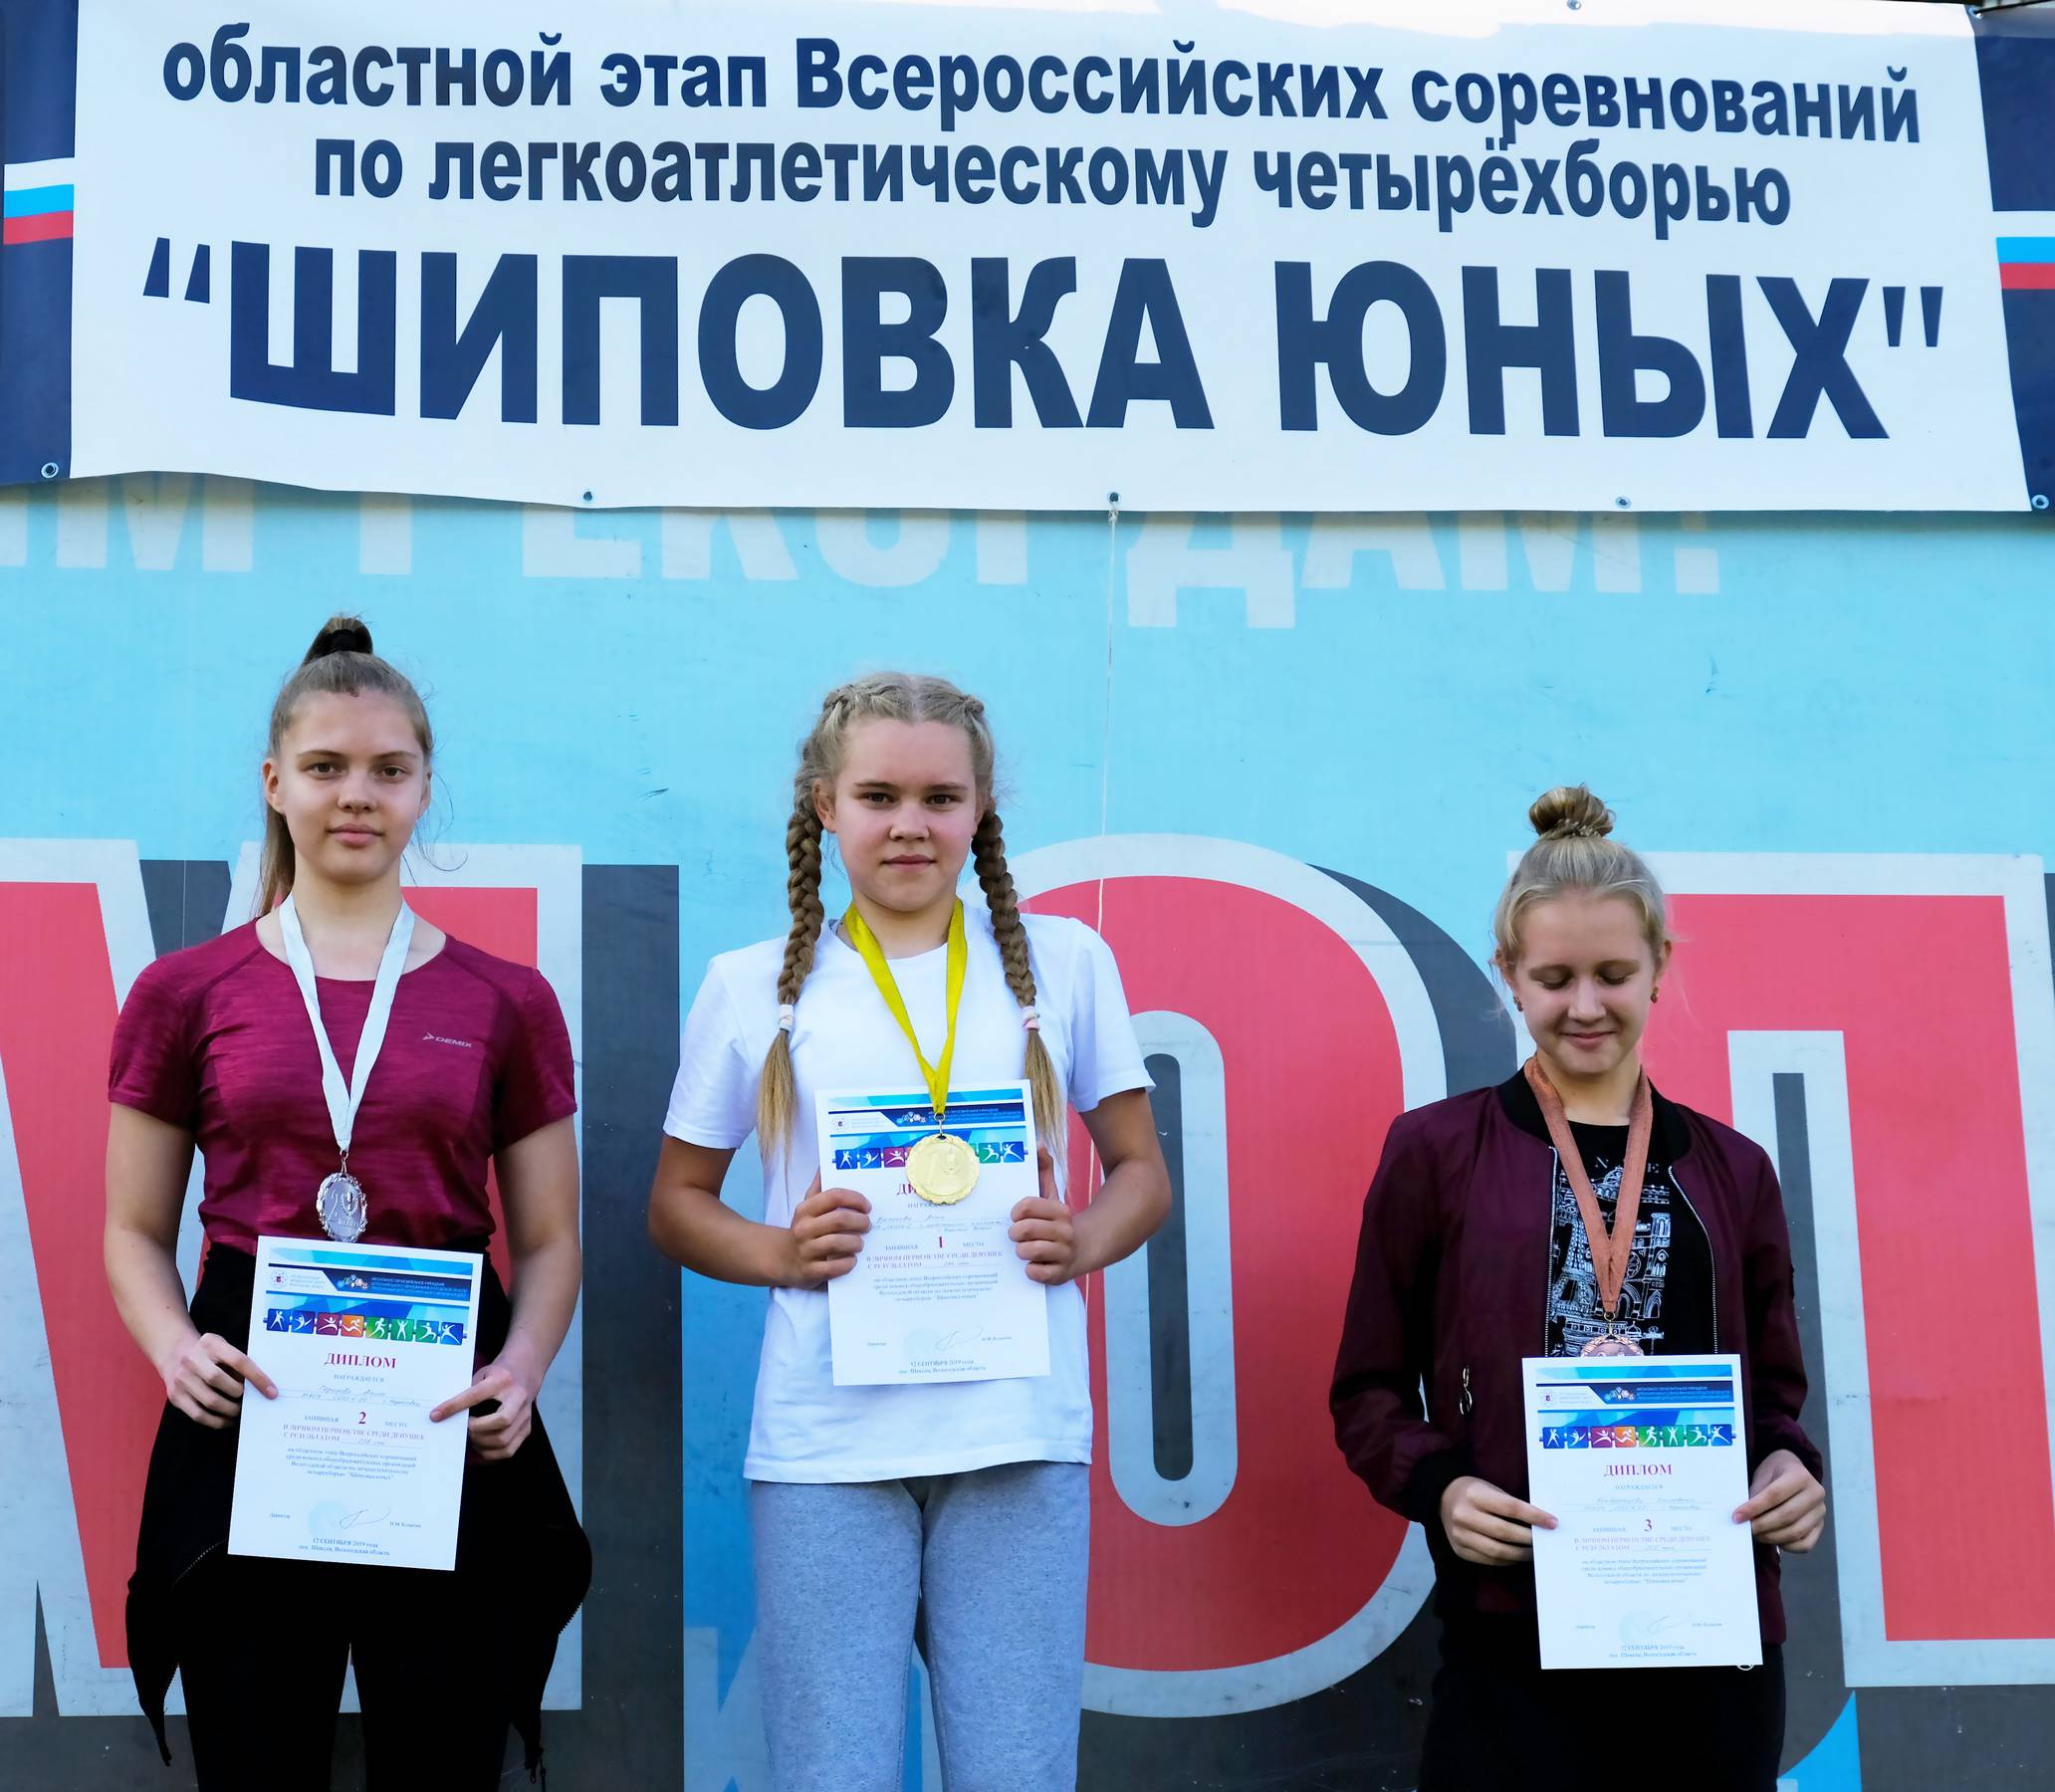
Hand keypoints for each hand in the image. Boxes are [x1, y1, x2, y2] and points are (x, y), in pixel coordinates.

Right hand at [160, 1330, 275, 1428]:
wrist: (174, 1353)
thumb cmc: (208, 1352)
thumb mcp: (222, 1346)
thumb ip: (238, 1362)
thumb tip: (261, 1387)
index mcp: (210, 1343)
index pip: (238, 1360)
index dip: (257, 1377)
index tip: (272, 1391)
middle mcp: (192, 1359)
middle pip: (219, 1380)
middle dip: (239, 1394)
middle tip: (250, 1401)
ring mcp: (181, 1379)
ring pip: (209, 1401)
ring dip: (230, 1410)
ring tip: (240, 1412)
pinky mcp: (175, 1396)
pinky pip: (198, 1415)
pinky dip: (216, 1421)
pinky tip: (227, 1420)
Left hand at [432, 1359, 535, 1460]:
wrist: (524, 1373)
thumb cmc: (497, 1375)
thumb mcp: (482, 1374)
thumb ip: (466, 1391)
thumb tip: (440, 1413)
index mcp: (502, 1379)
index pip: (476, 1395)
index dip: (455, 1406)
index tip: (435, 1415)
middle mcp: (518, 1397)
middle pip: (502, 1421)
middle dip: (477, 1430)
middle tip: (464, 1429)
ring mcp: (526, 1415)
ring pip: (504, 1439)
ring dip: (481, 1443)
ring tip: (471, 1437)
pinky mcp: (527, 1428)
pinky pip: (508, 1450)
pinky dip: (490, 1453)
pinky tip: (481, 1445)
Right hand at [787, 1173, 869, 1285]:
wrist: (783, 1259)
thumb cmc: (804, 1229)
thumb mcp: (807, 1206)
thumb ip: (819, 1186)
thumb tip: (825, 1163)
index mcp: (805, 1210)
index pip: (834, 1196)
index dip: (855, 1199)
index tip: (867, 1206)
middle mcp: (804, 1228)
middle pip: (840, 1219)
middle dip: (860, 1222)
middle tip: (868, 1225)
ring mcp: (806, 1250)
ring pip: (839, 1243)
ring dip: (856, 1243)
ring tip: (860, 1243)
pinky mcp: (810, 1271)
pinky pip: (835, 1267)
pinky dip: (848, 1263)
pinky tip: (852, 1260)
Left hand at [1010, 1147, 1078, 1285]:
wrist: (1082, 1249)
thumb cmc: (1056, 1221)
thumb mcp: (1051, 1196)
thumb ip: (1044, 1170)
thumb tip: (1038, 1144)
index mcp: (1060, 1210)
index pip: (1027, 1206)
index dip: (1015, 1212)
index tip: (1015, 1217)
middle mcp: (1064, 1231)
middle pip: (1023, 1230)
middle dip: (1014, 1234)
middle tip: (1016, 1235)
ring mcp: (1063, 1254)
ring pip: (1027, 1252)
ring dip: (1020, 1252)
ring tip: (1023, 1250)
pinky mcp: (1060, 1275)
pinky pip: (1036, 1273)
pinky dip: (1030, 1271)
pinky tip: (1033, 1266)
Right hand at [1440, 1475, 1556, 1564]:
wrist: (1442, 1497)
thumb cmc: (1475, 1492)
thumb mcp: (1490, 1489)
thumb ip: (1511, 1505)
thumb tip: (1541, 1523)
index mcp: (1475, 1495)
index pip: (1510, 1507)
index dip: (1534, 1516)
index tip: (1553, 1522)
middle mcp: (1464, 1515)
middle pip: (1504, 1532)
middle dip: (1528, 1538)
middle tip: (1544, 1541)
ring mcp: (1460, 1535)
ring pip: (1496, 1551)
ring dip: (1520, 1554)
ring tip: (1532, 1552)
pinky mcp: (1459, 1550)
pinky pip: (1488, 1560)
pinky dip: (1506, 1560)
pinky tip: (1516, 1556)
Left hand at [1735, 1448, 1825, 1550]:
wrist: (1790, 1472)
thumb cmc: (1773, 1474)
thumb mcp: (1762, 1476)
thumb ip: (1756, 1495)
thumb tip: (1743, 1519)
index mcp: (1800, 1475)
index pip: (1774, 1495)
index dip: (1754, 1508)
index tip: (1737, 1517)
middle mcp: (1815, 1493)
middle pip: (1787, 1515)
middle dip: (1762, 1525)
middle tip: (1746, 1529)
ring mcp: (1820, 1511)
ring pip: (1796, 1532)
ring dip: (1772, 1537)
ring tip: (1756, 1534)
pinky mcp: (1820, 1527)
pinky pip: (1805, 1544)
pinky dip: (1787, 1546)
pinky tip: (1773, 1540)